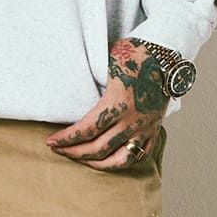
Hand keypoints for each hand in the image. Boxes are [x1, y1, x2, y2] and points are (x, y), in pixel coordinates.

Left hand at [43, 36, 169, 170]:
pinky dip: (122, 162)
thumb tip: (67, 79)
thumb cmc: (134, 53)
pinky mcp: (154, 130)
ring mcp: (145, 128)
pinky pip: (139, 155)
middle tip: (59, 150)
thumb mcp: (106, 58)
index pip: (86, 129)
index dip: (66, 139)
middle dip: (74, 152)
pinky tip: (109, 160)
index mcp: (118, 102)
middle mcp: (132, 120)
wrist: (165, 55)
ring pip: (119, 159)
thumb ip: (90, 74)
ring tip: (82, 160)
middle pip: (98, 148)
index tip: (51, 142)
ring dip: (96, 163)